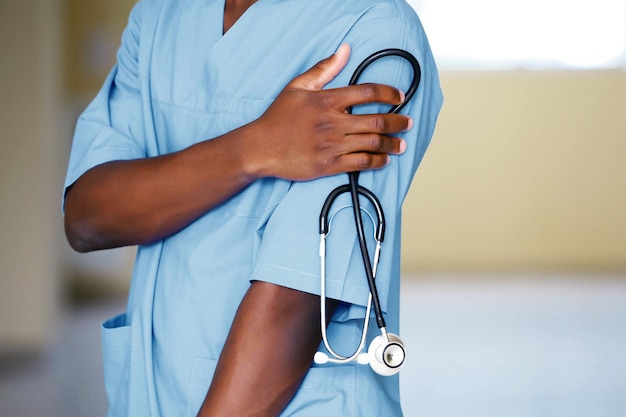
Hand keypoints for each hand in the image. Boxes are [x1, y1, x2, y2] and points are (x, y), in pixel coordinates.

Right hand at [245, 44, 412, 180]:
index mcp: (327, 101)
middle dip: (398, 122)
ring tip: (401, 144)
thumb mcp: (297, 87)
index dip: (389, 93)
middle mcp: (332, 123)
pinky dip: (376, 161)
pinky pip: (360, 163)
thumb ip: (324, 69)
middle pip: (377, 121)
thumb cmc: (277, 118)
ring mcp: (332, 146)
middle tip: (408, 122)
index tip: (399, 96)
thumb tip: (344, 50)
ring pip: (372, 144)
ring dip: (392, 144)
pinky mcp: (329, 165)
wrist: (260, 148)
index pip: (367, 92)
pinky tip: (383, 160)